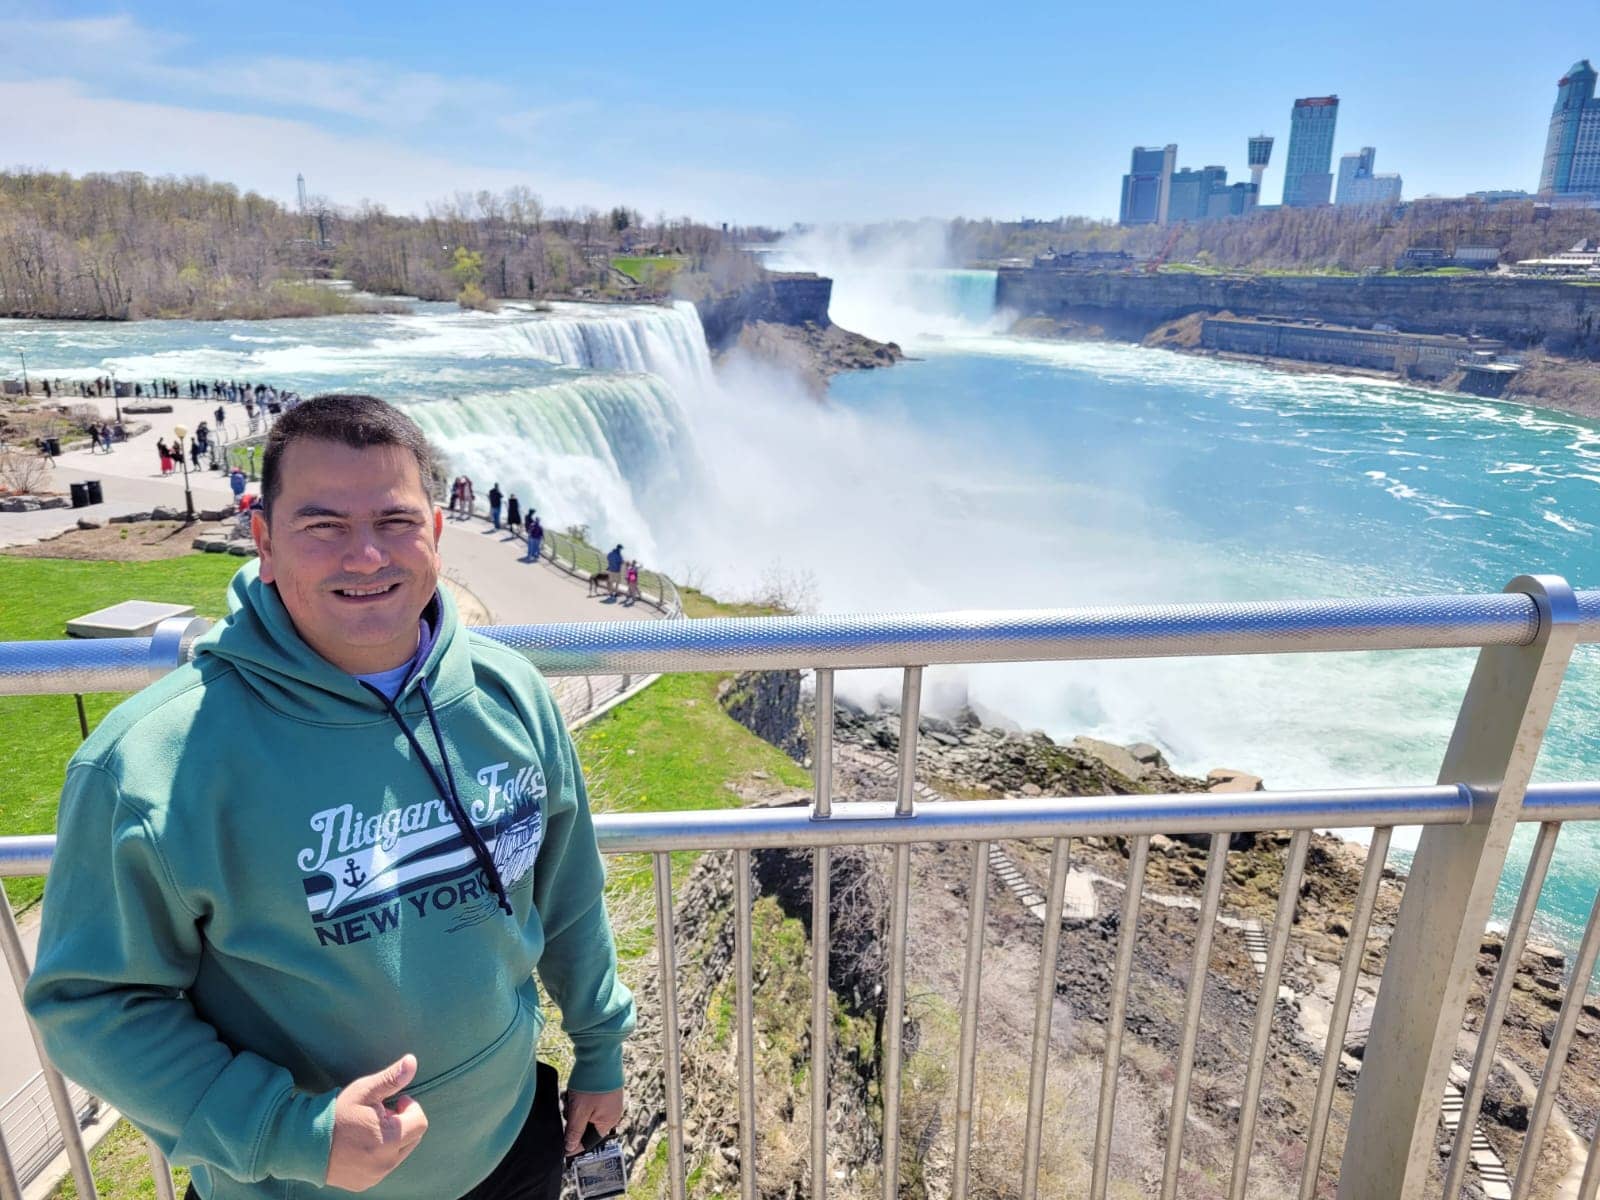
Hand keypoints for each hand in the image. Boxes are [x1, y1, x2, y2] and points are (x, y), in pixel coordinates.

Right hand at [326, 1054, 429, 1190]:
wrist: (303, 1144)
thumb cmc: (336, 1114)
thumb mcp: (364, 1091)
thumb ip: (391, 1079)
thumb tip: (412, 1061)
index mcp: (389, 1140)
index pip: (420, 1122)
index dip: (410, 1108)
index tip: (396, 1101)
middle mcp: (385, 1163)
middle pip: (413, 1138)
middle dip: (402, 1123)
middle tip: (381, 1114)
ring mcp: (375, 1176)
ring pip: (400, 1153)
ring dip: (393, 1139)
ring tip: (370, 1128)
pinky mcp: (364, 1183)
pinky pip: (384, 1166)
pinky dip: (381, 1154)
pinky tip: (362, 1144)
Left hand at [562, 1087, 624, 1154]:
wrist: (600, 1054)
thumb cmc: (592, 1083)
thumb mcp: (579, 1111)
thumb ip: (575, 1132)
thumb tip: (570, 1148)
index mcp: (608, 1121)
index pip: (588, 1142)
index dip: (573, 1145)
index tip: (561, 1148)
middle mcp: (611, 1113)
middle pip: (587, 1127)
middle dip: (573, 1121)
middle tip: (566, 1110)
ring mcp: (608, 1101)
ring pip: (586, 1114)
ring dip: (575, 1109)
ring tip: (570, 1097)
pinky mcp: (604, 1091)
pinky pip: (589, 1103)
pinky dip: (579, 1100)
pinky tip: (574, 1092)